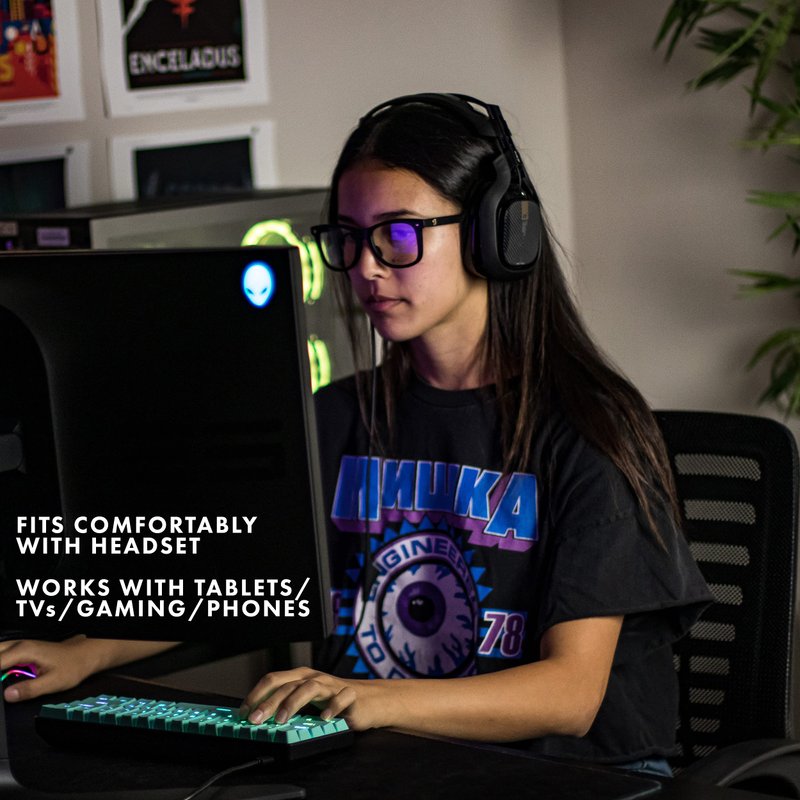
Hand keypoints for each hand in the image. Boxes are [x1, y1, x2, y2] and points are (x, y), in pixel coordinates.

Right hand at [0, 636, 98, 702]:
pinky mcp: (23, 652)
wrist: (85, 655)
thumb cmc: (72, 666)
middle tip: (1, 685)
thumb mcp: (52, 682)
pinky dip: (1, 666)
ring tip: (3, 683)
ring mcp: (21, 647)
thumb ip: (29, 689)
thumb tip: (8, 695)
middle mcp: (20, 645)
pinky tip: (5, 679)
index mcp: (24, 651)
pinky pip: (4, 657)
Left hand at [240, 667, 388, 730]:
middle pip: (287, 685)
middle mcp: (314, 678)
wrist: (369, 701)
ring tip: (281, 719)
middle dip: (268, 702)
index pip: (273, 680)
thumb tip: (258, 719)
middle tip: (255, 719)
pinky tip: (324, 718)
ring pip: (309, 687)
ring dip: (293, 703)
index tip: (244, 712)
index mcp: (300, 677)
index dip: (256, 694)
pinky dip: (332, 707)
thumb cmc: (333, 701)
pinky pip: (341, 698)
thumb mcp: (306, 702)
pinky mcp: (350, 695)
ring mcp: (331, 685)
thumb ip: (287, 706)